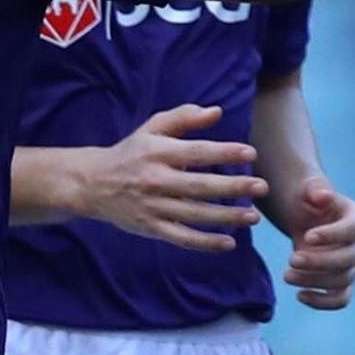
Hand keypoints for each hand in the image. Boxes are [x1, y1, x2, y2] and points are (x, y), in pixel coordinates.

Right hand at [75, 104, 268, 252]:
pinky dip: (205, 243)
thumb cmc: (131, 152)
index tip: (251, 154)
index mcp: (158, 152)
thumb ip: (184, 117)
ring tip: (253, 217)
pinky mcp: (150, 228)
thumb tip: (216, 112)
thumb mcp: (152, 128)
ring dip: (226, 217)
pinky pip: (181, 238)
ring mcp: (153, 207)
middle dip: (234, 188)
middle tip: (262, 188)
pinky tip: (228, 243)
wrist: (92, 183)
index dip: (225, 153)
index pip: (197, 152)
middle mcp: (156, 180)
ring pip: (195, 215)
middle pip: (200, 186)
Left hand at [278, 177, 354, 310]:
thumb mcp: (309, 189)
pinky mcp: (344, 283)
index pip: (353, 229)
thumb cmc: (309, 201)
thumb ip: (315, 189)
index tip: (307, 236)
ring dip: (314, 281)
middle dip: (320, 262)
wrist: (308, 220)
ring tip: (287, 275)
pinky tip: (300, 295)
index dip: (332, 235)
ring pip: (342, 280)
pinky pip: (341, 299)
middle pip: (349, 259)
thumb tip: (323, 195)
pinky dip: (322, 302)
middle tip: (292, 259)